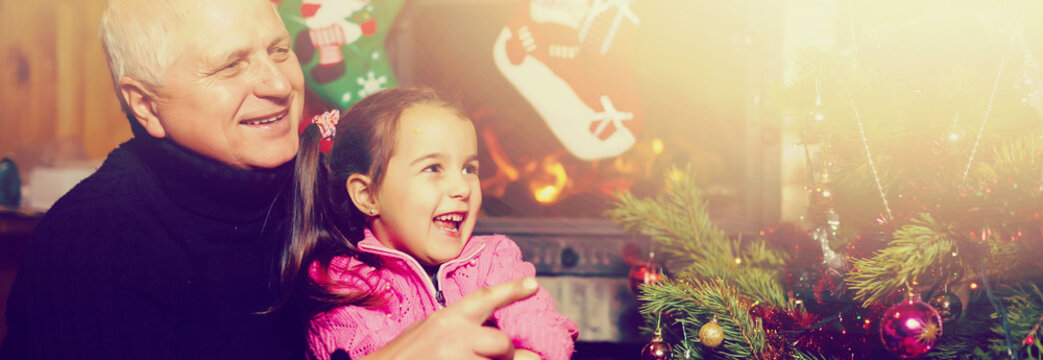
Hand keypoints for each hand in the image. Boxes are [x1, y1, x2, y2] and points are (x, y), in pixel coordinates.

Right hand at [362, 277, 539, 359]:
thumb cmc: (401, 356)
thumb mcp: (426, 329)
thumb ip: (455, 326)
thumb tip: (482, 327)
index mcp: (447, 319)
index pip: (486, 298)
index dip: (512, 289)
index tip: (533, 284)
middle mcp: (456, 338)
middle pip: (502, 343)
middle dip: (509, 354)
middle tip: (505, 358)